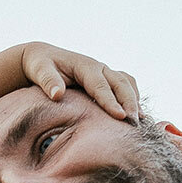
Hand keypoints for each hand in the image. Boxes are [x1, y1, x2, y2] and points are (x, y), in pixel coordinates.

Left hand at [17, 43, 139, 120]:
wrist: (43, 58)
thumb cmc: (40, 66)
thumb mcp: (40, 71)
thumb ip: (48, 81)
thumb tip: (57, 94)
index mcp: (85, 66)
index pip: (101, 85)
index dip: (111, 101)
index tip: (121, 116)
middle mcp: (99, 68)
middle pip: (120, 84)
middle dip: (130, 102)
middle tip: (135, 124)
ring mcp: (105, 73)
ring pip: (127, 84)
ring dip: (135, 101)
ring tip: (141, 122)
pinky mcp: (106, 80)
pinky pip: (125, 87)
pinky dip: (133, 99)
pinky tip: (136, 116)